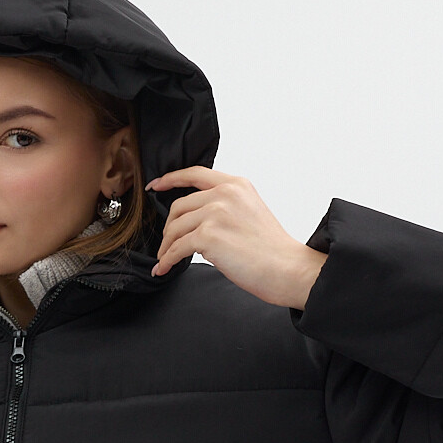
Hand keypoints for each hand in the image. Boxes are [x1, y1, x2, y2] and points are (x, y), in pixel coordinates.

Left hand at [146, 167, 326, 307]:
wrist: (286, 268)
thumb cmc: (272, 250)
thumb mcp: (251, 212)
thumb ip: (227, 207)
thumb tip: (200, 221)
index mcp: (236, 185)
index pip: (195, 174)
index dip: (170, 179)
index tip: (155, 186)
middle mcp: (224, 194)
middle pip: (179, 206)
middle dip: (169, 228)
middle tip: (167, 243)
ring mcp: (215, 213)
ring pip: (175, 228)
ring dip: (166, 247)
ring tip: (165, 259)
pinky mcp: (208, 236)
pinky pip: (177, 248)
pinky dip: (167, 260)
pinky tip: (164, 268)